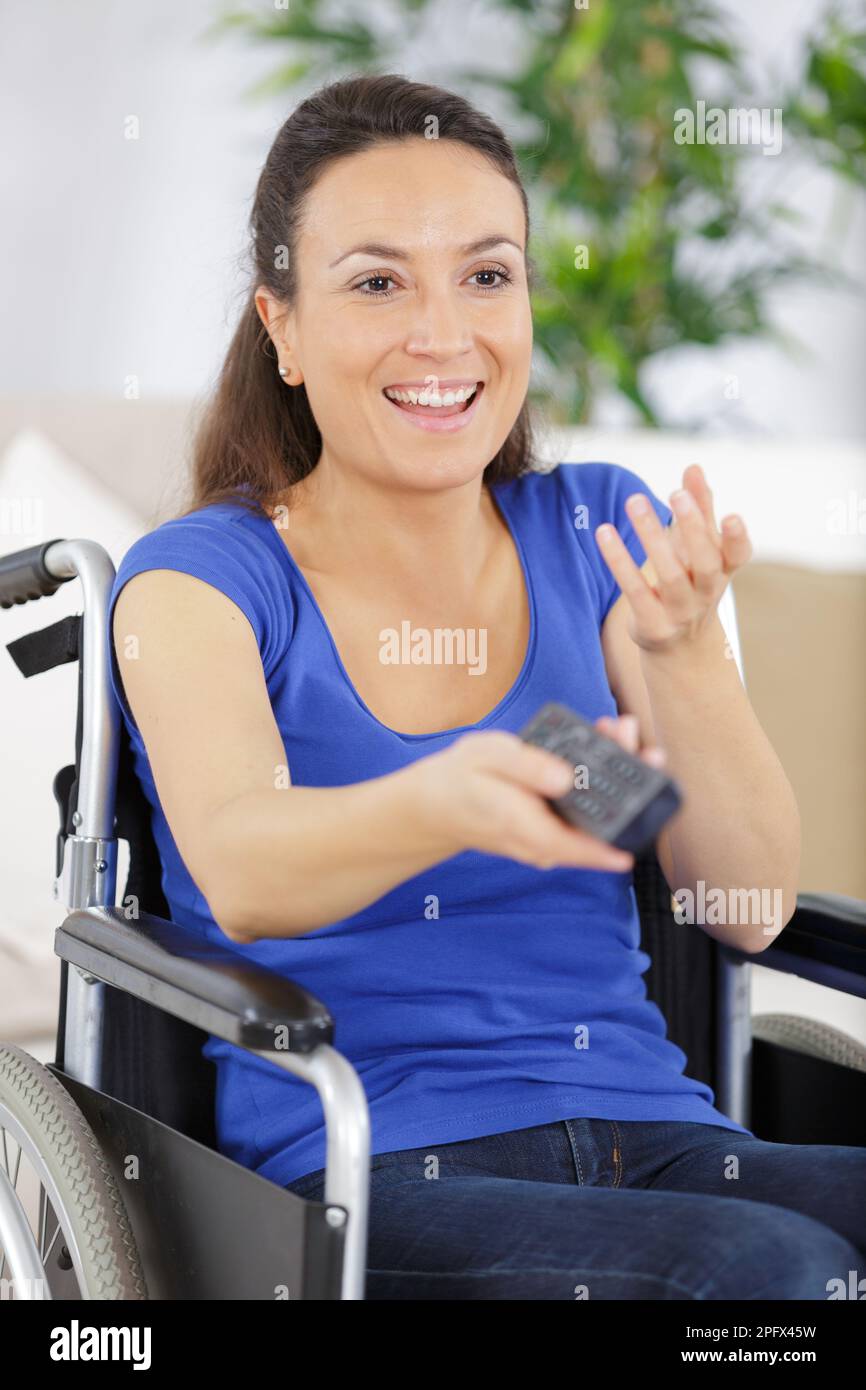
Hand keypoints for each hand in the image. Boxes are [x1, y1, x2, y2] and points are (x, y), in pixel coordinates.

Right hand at [414, 714, 665, 872]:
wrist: (436, 806)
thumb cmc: (460, 778)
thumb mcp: (487, 758)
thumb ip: (527, 766)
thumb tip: (566, 777)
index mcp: (527, 827)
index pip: (582, 844)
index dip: (618, 834)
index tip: (647, 818)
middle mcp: (543, 843)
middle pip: (597, 824)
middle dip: (623, 777)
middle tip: (629, 732)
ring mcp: (548, 842)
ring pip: (592, 816)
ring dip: (612, 773)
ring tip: (618, 726)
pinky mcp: (549, 832)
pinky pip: (581, 812)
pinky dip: (595, 780)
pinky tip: (601, 742)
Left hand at [594, 463, 751, 653]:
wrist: (682, 649)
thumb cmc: (692, 583)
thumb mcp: (699, 548)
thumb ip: (699, 508)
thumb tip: (693, 467)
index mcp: (724, 571)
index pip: (737, 555)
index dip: (736, 538)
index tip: (732, 516)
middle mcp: (706, 593)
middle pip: (705, 563)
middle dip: (693, 529)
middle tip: (677, 495)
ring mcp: (681, 612)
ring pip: (670, 575)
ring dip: (652, 537)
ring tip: (635, 501)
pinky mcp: (652, 624)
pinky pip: (634, 590)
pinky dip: (619, 561)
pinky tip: (604, 532)